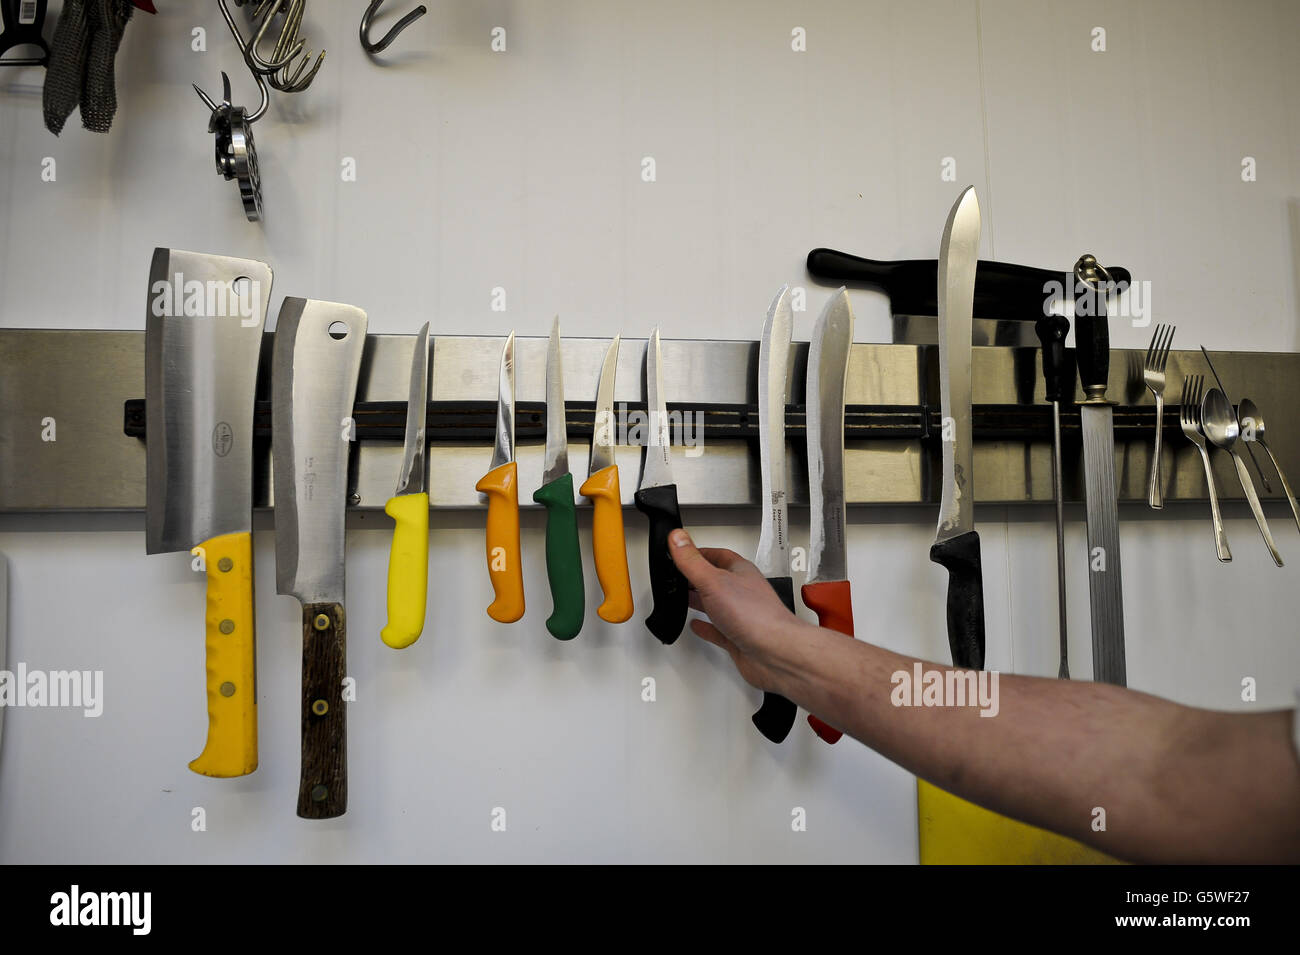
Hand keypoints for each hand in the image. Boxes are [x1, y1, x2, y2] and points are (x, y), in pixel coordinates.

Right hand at [667, 528, 805, 690]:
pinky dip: (706, 627)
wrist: (774, 652)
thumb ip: (692, 561)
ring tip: (685, 596)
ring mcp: (740, 616)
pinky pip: (718, 630)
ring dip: (700, 600)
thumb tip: (677, 537)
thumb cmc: (756, 615)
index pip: (718, 555)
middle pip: (717, 579)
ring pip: (716, 604)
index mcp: (740, 572)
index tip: (683, 550)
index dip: (699, 552)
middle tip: (681, 574)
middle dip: (697, 577)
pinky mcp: (737, 638)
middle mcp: (742, 592)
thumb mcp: (714, 581)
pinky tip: (698, 626)